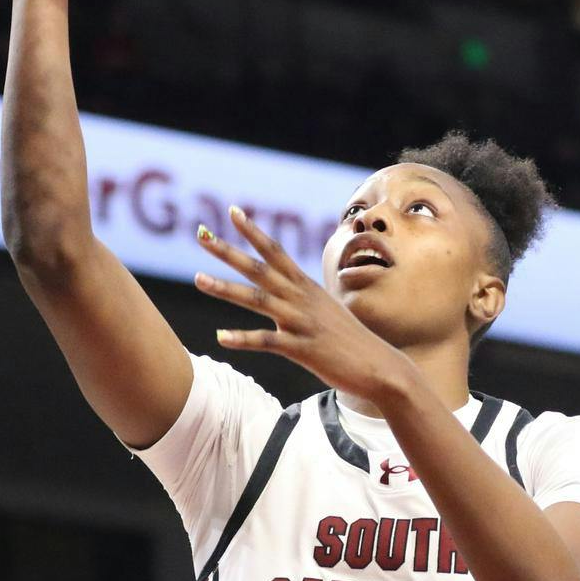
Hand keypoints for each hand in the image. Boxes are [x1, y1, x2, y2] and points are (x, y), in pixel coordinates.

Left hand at [194, 207, 413, 401]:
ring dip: (225, 288)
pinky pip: (267, 341)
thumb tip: (288, 296)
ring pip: (258, 300)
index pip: (275, 252)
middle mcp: (302, 299)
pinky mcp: (303, 349)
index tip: (232, 212)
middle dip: (228, 251)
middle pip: (259, 269)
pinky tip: (220, 338)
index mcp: (306, 288)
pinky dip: (243, 339)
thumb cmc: (352, 343)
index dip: (253, 231)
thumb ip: (304, 301)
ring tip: (198, 279)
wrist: (381, 368)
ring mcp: (302, 322)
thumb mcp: (326, 313)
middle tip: (201, 235)